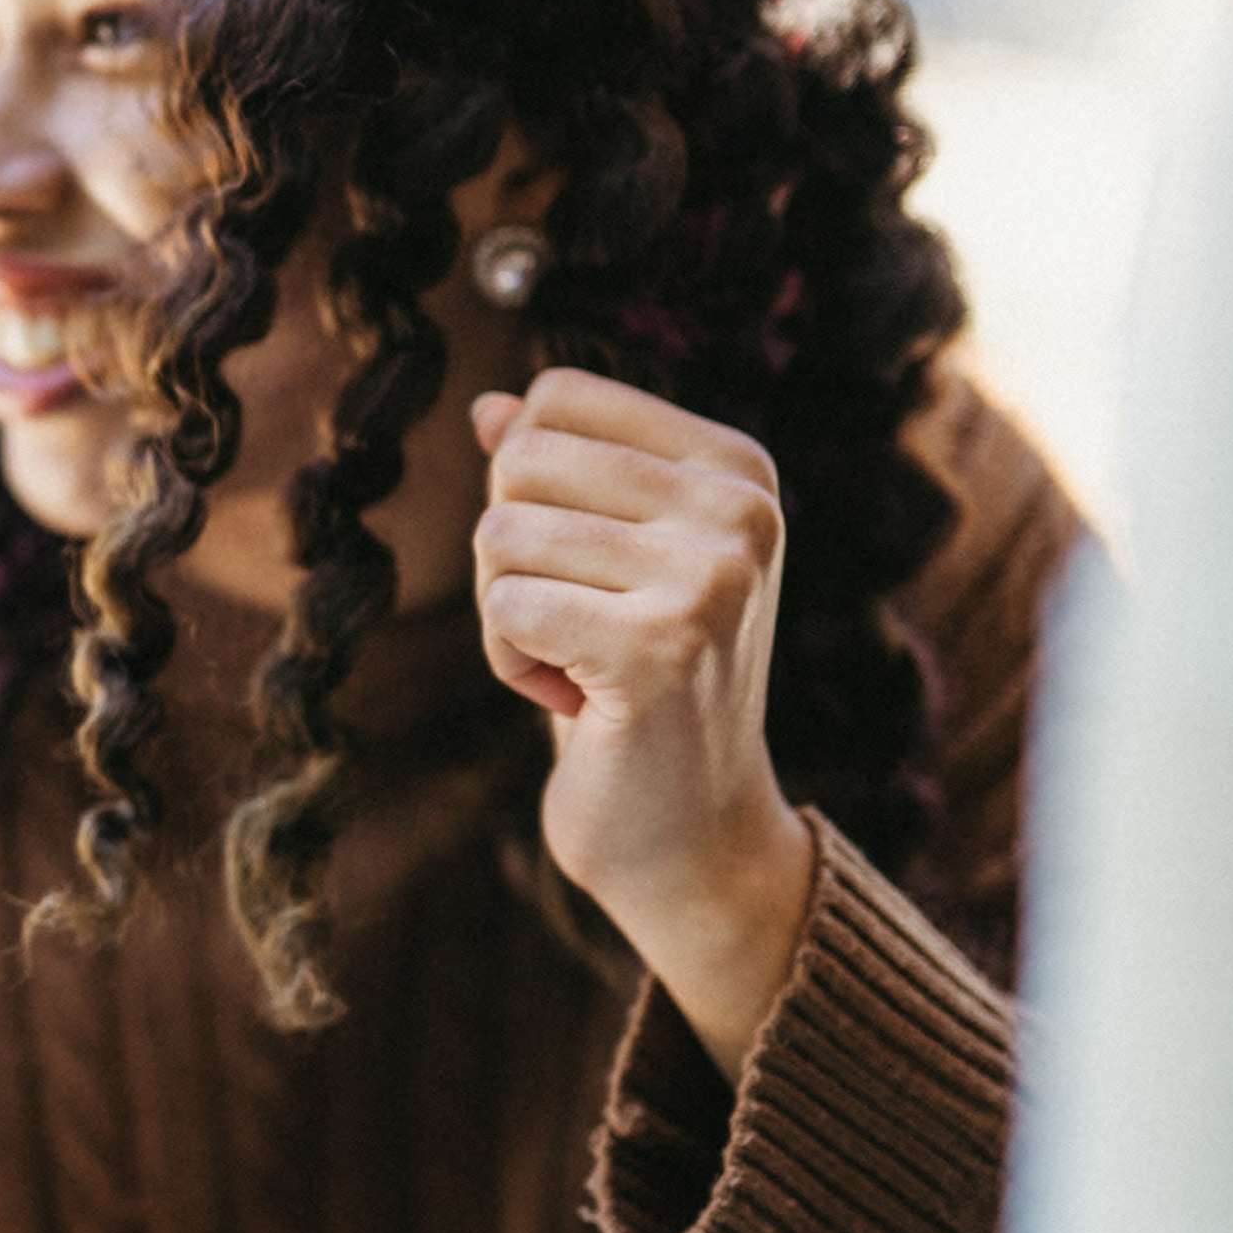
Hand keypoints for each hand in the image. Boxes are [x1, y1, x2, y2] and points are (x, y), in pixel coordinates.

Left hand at [470, 370, 816, 1074]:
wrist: (692, 835)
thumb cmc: (635, 684)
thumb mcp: (608, 559)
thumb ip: (560, 475)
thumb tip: (490, 404)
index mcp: (738, 465)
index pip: (557, 398)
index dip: (530, 488)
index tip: (589, 568)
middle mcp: (742, 508)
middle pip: (519, 462)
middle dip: (509, 553)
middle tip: (576, 626)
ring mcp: (711, 576)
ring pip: (500, 536)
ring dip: (508, 615)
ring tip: (581, 667)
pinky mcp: (661, 646)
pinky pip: (503, 608)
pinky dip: (510, 662)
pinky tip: (575, 701)